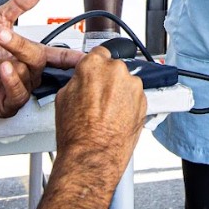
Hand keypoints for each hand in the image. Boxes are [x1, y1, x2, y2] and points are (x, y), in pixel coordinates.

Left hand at [0, 0, 83, 116]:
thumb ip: (19, 5)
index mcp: (29, 56)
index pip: (57, 56)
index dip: (73, 57)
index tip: (87, 56)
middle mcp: (26, 74)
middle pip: (39, 61)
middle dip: (20, 47)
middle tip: (0, 37)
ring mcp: (18, 90)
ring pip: (25, 76)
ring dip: (1, 64)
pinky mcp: (6, 105)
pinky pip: (18, 95)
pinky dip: (11, 81)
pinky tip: (1, 70)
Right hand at [54, 47, 146, 175]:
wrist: (92, 155)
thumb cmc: (76, 132)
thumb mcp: (63, 97)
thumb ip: (78, 80)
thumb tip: (82, 78)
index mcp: (94, 64)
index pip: (99, 52)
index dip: (96, 66)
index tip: (96, 74)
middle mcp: (116, 70)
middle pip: (114, 68)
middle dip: (108, 80)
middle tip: (98, 99)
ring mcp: (132, 85)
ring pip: (126, 83)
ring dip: (120, 93)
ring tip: (108, 112)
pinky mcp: (144, 101)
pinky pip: (136, 97)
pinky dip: (129, 104)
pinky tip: (117, 118)